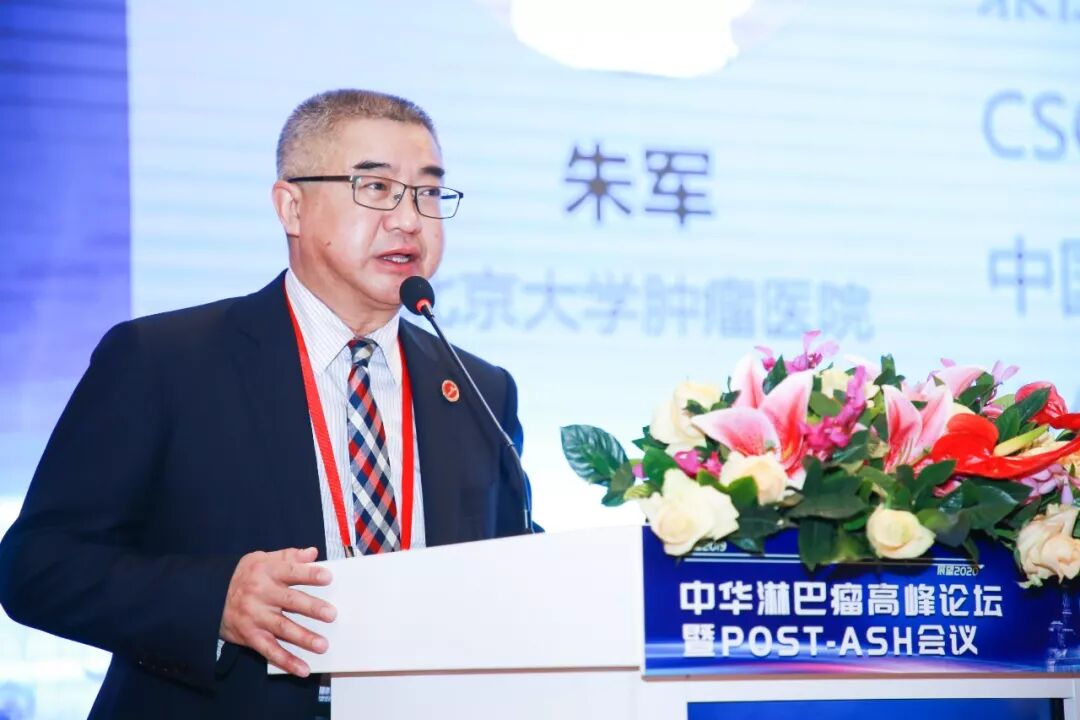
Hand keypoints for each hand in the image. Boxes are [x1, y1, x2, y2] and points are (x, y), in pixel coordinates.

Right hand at [219, 547, 335, 676]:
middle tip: (331, 614)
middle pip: (290, 601)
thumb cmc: (246, 576)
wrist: (209, 596)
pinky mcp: (250, 636)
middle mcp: (261, 594)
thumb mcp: (261, 558)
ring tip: (322, 645)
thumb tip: (313, 553)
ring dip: (303, 638)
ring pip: (282, 628)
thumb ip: (289, 556)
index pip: (291, 571)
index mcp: (267, 571)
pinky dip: (287, 661)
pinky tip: (303, 669)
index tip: (328, 577)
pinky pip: (270, 650)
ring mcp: (255, 617)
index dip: (309, 574)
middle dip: (311, 608)